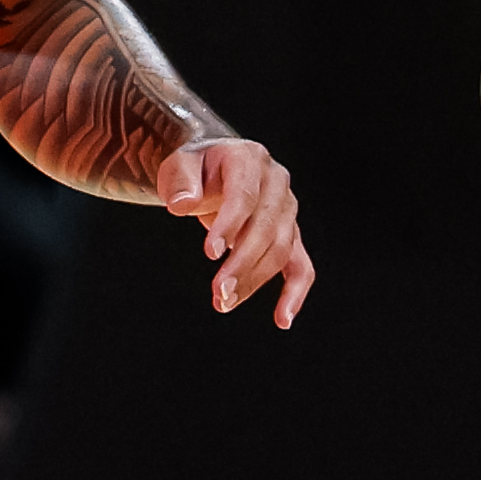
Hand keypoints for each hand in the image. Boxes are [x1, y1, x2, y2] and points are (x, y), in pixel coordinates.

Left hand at [159, 135, 314, 325]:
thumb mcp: (180, 166)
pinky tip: (282, 319)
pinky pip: (300, 266)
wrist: (214, 165)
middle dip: (242, 264)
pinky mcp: (290, 234)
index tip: (210, 253)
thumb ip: (181, 182)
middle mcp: (276, 183)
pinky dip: (294, 292)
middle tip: (219, 292)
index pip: (244, 196)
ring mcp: (287, 210)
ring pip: (280, 250)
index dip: (230, 224)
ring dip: (254, 281)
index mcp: (249, 160)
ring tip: (224, 302)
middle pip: (266, 228)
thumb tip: (183, 204)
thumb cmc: (195, 168)